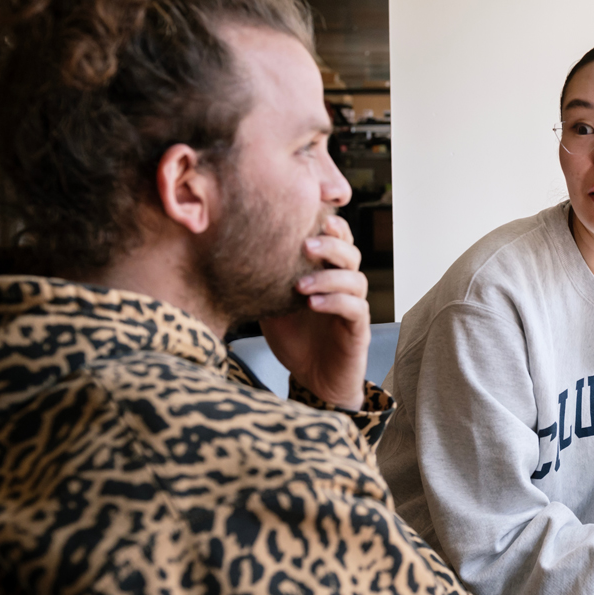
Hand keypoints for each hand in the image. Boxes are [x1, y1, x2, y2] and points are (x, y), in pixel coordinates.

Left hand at [260, 214, 370, 410]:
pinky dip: (334, 302)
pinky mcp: (358, 329)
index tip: (313, 214)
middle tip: (305, 246)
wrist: (313, 381)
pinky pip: (355, 308)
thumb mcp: (272, 305)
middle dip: (330, 245)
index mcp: (327, 274)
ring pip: (355, 279)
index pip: (337, 241)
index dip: (332, 225)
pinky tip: (312, 304)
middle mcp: (345, 286)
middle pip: (350, 253)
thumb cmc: (295, 341)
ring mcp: (355, 307)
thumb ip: (267, 281)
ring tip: (299, 285)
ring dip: (328, 277)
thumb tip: (235, 255)